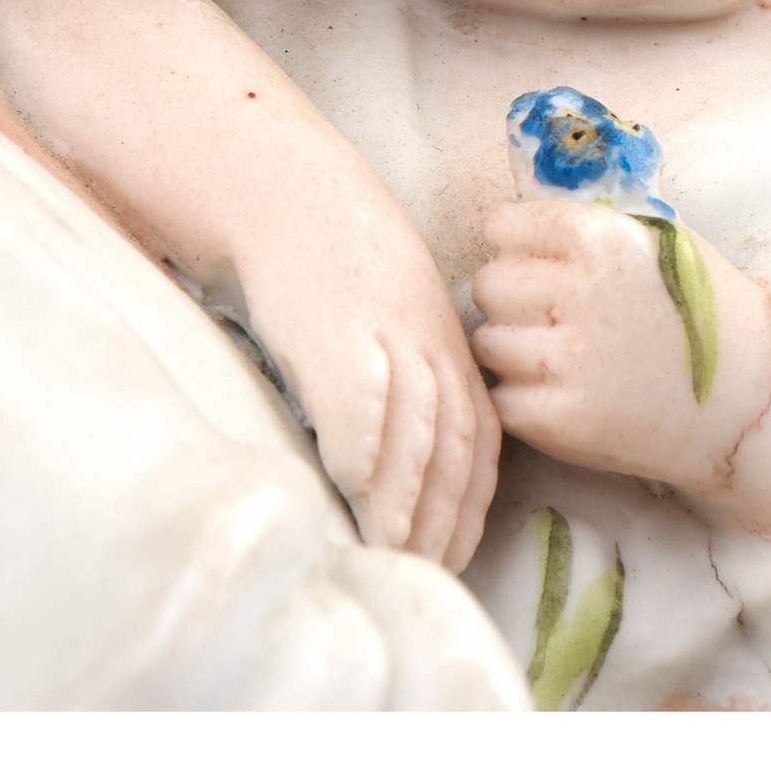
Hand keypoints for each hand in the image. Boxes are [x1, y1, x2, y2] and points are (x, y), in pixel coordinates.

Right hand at [243, 222, 499, 572]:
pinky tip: (352, 488)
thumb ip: (411, 379)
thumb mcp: (395, 315)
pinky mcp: (335, 328)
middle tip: (425, 576)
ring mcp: (386, 334)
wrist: (289, 195)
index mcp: (448, 343)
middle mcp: (430, 341)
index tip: (457, 556)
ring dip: (409, 499)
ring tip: (391, 553)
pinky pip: (359, 398)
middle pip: (457, 444)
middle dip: (445, 519)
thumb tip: (401, 464)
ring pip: (418, 429)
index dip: (472, 504)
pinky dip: (363, 446)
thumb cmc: (337, 262)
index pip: (481, 438)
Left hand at [471, 200, 770, 499]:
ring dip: (513, 350)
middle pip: (487, 284)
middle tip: (550, 316)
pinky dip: (521, 399)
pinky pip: (501, 399)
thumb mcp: (650, 240)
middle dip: (511, 299)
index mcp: (599, 238)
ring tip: (558, 357)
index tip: (541, 265)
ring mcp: (571, 361)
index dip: (517, 247)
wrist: (751, 397)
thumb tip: (504, 226)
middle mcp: (580, 292)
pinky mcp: (566, 422)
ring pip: (487, 342)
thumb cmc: (697, 311)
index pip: (500, 226)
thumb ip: (581, 228)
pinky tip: (559, 394)